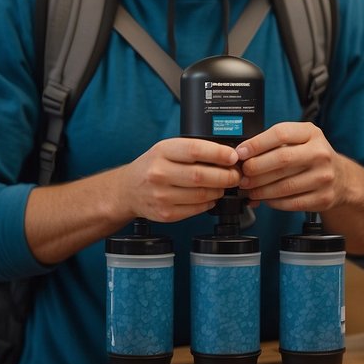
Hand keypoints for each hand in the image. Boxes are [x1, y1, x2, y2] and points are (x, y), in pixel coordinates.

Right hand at [118, 138, 240, 222]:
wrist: (128, 190)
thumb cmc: (152, 166)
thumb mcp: (167, 149)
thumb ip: (192, 150)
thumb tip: (226, 154)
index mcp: (162, 152)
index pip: (195, 150)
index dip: (218, 154)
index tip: (233, 156)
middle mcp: (159, 173)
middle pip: (201, 175)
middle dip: (226, 176)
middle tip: (236, 175)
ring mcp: (161, 196)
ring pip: (201, 194)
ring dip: (219, 190)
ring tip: (224, 185)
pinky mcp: (166, 213)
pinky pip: (196, 209)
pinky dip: (209, 203)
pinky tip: (211, 197)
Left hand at [235, 122, 352, 211]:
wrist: (341, 178)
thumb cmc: (313, 156)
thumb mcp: (301, 139)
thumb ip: (275, 143)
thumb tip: (243, 154)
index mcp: (312, 134)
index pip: (281, 134)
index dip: (256, 144)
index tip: (240, 153)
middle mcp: (320, 153)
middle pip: (281, 160)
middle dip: (255, 168)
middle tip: (242, 174)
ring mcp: (323, 177)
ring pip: (284, 185)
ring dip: (260, 189)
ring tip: (249, 188)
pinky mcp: (322, 198)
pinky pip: (290, 202)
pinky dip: (273, 202)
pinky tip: (265, 198)